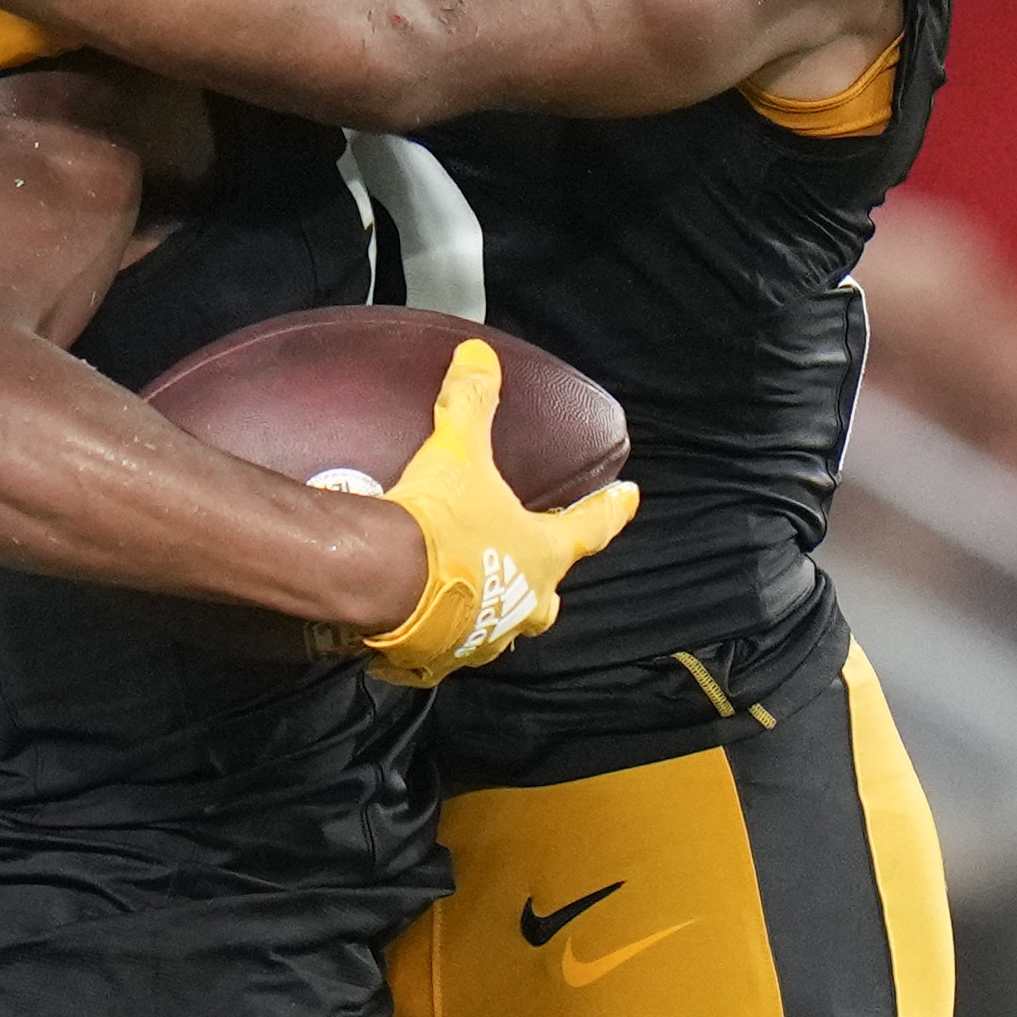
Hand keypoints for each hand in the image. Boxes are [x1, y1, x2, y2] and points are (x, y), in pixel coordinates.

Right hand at [345, 333, 642, 682]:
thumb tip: (479, 355)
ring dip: (490, 612)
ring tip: (469, 593)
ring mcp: (484, 639)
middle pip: (548, 599)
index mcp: (541, 555)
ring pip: (499, 630)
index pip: (590, 528)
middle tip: (532, 565)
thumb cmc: (439, 522)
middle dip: (542, 582)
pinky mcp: (439, 661)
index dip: (610, 509)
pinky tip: (420, 626)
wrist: (385, 581)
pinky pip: (444, 652)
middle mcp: (524, 605)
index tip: (630, 497)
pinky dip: (436, 637)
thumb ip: (472, 401)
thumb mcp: (458, 452)